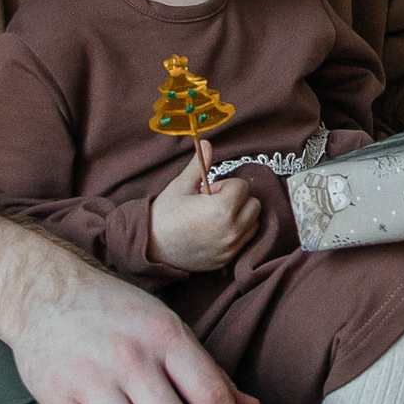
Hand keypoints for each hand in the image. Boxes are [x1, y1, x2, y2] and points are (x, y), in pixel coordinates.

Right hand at [149, 146, 264, 272]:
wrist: (150, 247)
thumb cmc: (164, 214)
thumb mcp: (181, 186)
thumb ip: (199, 165)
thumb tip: (207, 143)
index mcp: (222, 209)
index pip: (242, 186)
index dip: (225, 185)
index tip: (208, 192)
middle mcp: (231, 230)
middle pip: (254, 205)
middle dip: (237, 199)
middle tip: (214, 203)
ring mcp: (230, 248)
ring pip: (253, 223)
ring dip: (241, 216)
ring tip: (216, 217)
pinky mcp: (227, 260)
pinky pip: (245, 241)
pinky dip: (237, 233)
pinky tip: (216, 231)